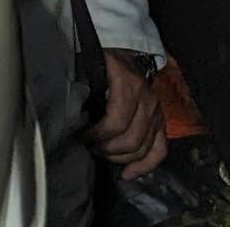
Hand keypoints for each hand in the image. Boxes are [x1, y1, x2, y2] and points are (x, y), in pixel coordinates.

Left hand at [82, 50, 168, 178]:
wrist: (122, 55)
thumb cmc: (100, 64)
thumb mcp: (87, 67)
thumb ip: (79, 88)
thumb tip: (68, 115)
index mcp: (129, 85)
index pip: (116, 123)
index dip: (96, 135)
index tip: (80, 136)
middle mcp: (148, 100)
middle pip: (131, 141)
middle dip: (107, 149)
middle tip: (90, 146)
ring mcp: (157, 113)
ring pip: (143, 149)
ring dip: (120, 158)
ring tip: (102, 153)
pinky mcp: (161, 122)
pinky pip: (160, 150)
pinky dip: (145, 166)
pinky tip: (128, 173)